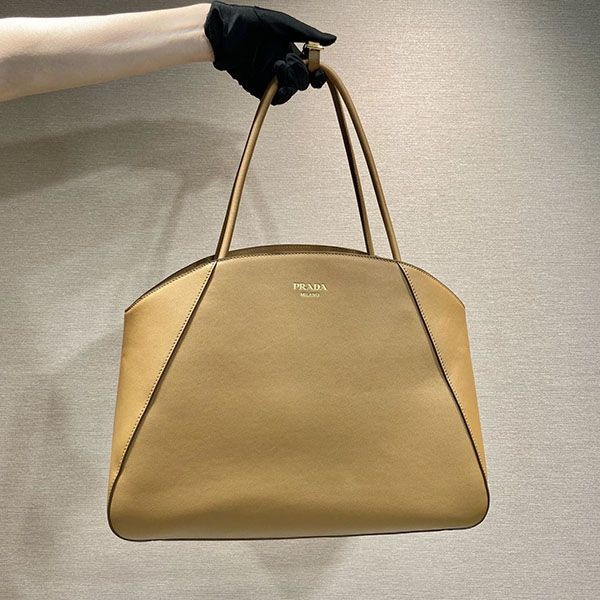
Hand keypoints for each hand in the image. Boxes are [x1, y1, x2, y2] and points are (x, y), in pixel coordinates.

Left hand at [203, 1, 335, 104]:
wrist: (224, 31)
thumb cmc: (249, 22)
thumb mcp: (283, 25)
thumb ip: (307, 34)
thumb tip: (331, 39)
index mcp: (289, 50)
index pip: (309, 68)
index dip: (316, 72)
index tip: (317, 71)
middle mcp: (281, 65)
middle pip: (302, 81)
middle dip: (299, 74)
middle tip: (288, 61)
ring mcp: (270, 77)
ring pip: (290, 90)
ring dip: (289, 83)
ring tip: (279, 69)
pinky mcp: (258, 87)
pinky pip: (274, 98)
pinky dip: (279, 95)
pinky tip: (277, 84)